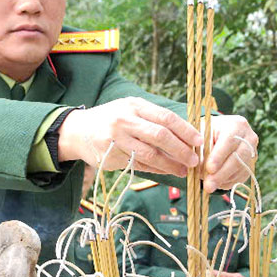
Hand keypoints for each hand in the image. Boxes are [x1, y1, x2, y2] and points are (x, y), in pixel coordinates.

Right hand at [57, 98, 199, 177]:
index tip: (199, 141)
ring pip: (150, 155)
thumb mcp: (130, 109)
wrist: (78, 131)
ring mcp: (116, 140)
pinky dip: (155, 169)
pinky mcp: (111, 158)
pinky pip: (138, 165)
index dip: (185, 130)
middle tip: (194, 160)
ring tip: (183, 170)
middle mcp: (124, 121)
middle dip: (181, 150)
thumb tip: (185, 134)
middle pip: (159, 136)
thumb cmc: (111, 119)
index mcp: (133, 106)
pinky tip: (166, 171)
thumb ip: (153, 118)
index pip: (165, 118)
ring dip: (170, 164)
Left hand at [202, 115, 257, 191]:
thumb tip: (199, 166)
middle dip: (221, 174)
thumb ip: (200, 147)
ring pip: (239, 170)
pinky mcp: (251, 165)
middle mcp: (249, 138)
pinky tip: (216, 183)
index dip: (219, 156)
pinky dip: (227, 182)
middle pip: (238, 158)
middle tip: (208, 186)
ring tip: (208, 186)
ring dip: (223, 180)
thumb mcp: (201, 134)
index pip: (229, 141)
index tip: (209, 168)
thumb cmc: (207, 133)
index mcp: (237, 125)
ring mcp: (252, 153)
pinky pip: (241, 177)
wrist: (218, 134)